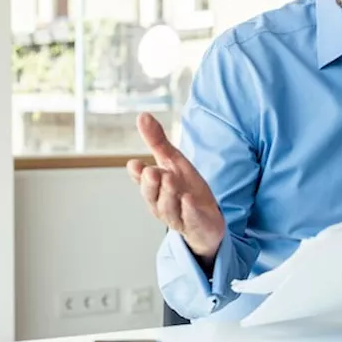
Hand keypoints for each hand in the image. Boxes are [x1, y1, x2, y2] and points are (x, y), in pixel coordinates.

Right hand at [126, 113, 225, 263]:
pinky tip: (188, 199)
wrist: (206, 220)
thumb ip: (157, 141)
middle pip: (151, 195)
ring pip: (168, 207)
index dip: (137, 173)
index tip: (135, 164)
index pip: (141, 179)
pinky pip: (189, 219)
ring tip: (170, 179)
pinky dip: (188, 210)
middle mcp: (160, 203)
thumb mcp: (173, 162)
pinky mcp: (194, 225)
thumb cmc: (185, 189)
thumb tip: (142, 115)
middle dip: (150, 184)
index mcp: (153, 187)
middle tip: (151, 172)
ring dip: (168, 193)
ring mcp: (176, 216)